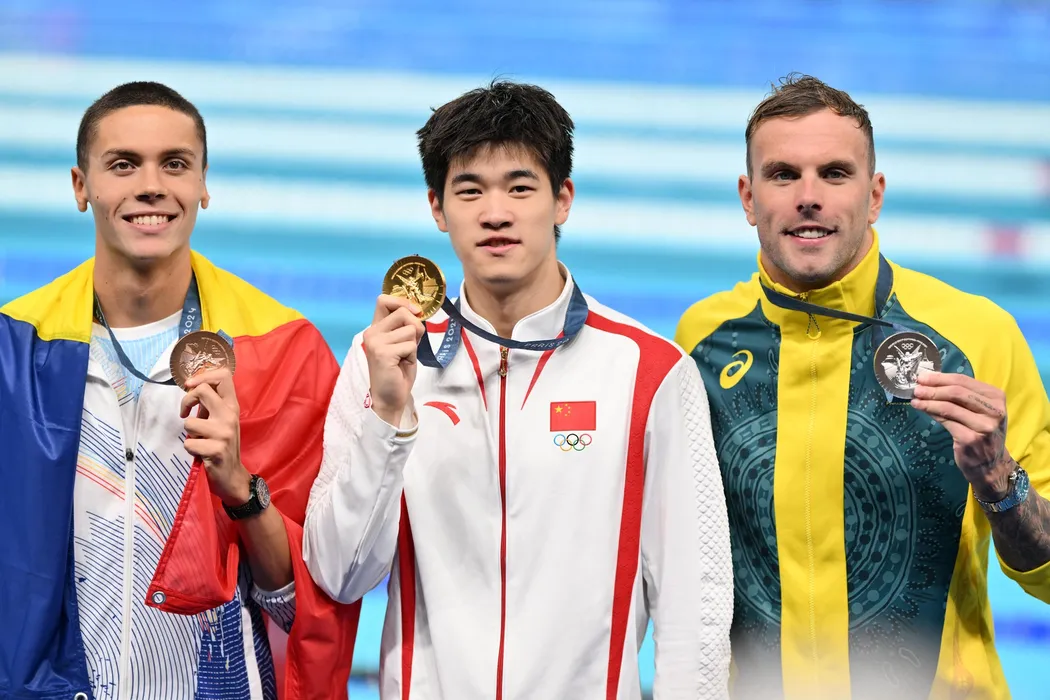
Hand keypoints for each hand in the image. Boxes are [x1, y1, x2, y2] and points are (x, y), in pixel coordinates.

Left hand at [181, 368, 251, 505]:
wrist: (233, 476)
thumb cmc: (223, 446)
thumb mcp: (222, 421)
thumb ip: (211, 405)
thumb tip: (192, 386)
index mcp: (232, 407)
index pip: (224, 376)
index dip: (203, 376)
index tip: (190, 386)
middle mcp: (230, 416)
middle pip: (203, 390)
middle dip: (186, 401)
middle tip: (185, 412)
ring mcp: (224, 433)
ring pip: (190, 422)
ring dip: (189, 434)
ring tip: (200, 441)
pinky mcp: (215, 450)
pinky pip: (189, 443)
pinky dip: (190, 449)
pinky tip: (201, 454)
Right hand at [363, 294, 425, 426]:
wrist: (390, 397)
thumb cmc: (397, 371)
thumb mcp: (403, 343)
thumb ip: (407, 327)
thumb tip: (418, 311)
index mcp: (375, 327)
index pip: (384, 300)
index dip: (403, 301)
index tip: (416, 312)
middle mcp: (372, 332)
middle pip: (403, 312)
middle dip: (416, 327)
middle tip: (410, 346)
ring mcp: (376, 342)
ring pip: (410, 329)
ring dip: (413, 345)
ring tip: (403, 358)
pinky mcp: (383, 353)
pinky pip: (411, 345)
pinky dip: (412, 355)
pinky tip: (401, 365)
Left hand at [911, 371, 1014, 501]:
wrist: (991, 464)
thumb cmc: (982, 432)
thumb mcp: (979, 411)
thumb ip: (961, 396)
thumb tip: (930, 382)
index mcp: (996, 397)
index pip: (964, 381)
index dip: (940, 377)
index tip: (922, 376)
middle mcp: (994, 410)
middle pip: (956, 392)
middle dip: (933, 388)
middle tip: (916, 388)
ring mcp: (984, 426)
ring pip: (949, 407)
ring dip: (928, 401)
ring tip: (915, 399)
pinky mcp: (971, 439)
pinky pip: (946, 421)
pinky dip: (932, 413)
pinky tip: (922, 409)